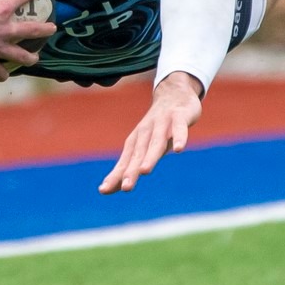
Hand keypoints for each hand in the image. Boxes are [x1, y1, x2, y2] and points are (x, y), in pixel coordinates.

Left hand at [99, 71, 203, 193]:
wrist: (174, 94)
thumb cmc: (157, 127)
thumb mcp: (144, 147)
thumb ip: (131, 165)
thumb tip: (112, 188)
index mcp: (136, 141)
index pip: (125, 161)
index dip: (115, 175)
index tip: (104, 190)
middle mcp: (146, 132)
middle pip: (138, 154)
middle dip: (131, 170)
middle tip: (125, 188)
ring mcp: (162, 123)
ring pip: (156, 142)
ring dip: (150, 156)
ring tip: (144, 171)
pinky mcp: (179, 116)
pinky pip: (180, 128)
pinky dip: (179, 137)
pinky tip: (179, 149)